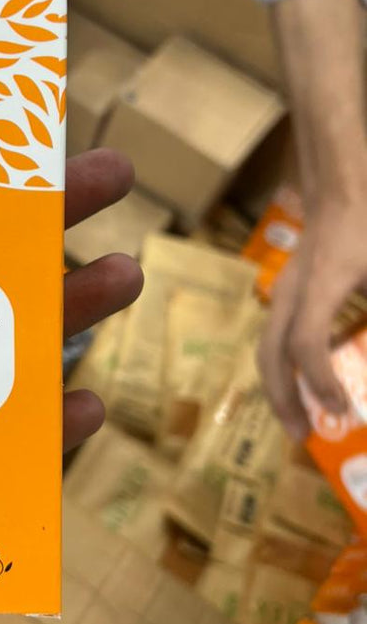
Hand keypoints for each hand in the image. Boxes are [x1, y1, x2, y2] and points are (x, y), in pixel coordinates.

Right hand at [259, 195, 366, 436]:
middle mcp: (291, 294)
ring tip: (297, 421)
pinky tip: (306, 386)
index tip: (342, 408)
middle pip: (269, 354)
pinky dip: (286, 369)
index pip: (305, 344)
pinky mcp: (289, 293)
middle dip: (283, 399)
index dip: (319, 380)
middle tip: (302, 436)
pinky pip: (276, 338)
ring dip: (279, 388)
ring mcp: (284, 293)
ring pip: (267, 349)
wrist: (342, 187)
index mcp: (319, 287)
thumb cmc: (366, 225)